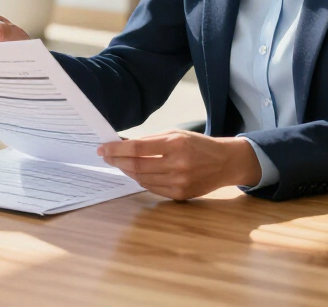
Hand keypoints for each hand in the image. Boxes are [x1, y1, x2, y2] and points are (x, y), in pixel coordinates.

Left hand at [97, 131, 262, 200]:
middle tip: (106, 156)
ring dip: (126, 170)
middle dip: (117, 160)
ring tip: (119, 163)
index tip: (103, 148)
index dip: (116, 149)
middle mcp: (177, 164)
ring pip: (141, 178)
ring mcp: (178, 182)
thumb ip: (150, 140)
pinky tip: (135, 172)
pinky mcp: (180, 195)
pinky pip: (151, 188)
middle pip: (136, 165)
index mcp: (175, 144)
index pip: (137, 148)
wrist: (224, 163)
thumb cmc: (198, 145)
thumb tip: (123, 144)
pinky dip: (140, 180)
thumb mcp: (176, 134)